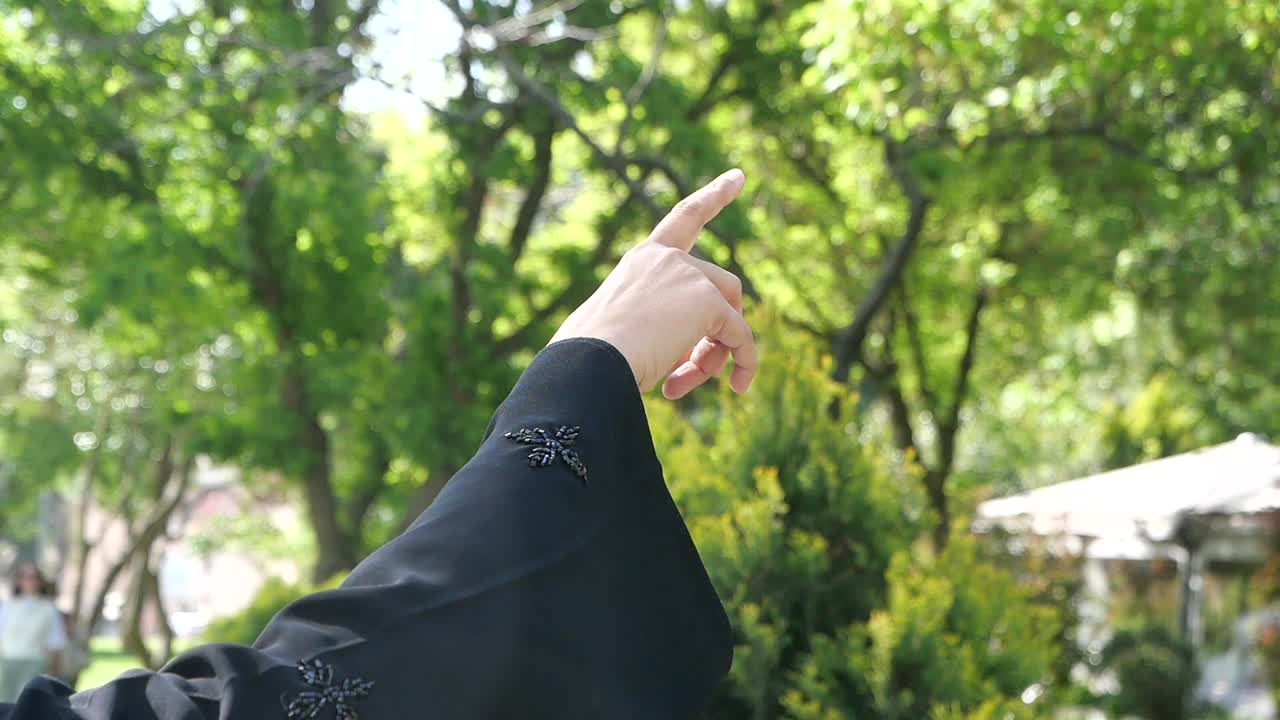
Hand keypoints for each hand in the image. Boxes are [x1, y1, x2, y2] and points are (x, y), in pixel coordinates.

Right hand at [550, 169, 755, 398]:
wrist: (589, 362)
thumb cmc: (592, 357)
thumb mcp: (625, 331)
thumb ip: (661, 327)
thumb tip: (691, 355)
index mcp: (643, 260)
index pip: (683, 219)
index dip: (713, 196)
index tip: (738, 176)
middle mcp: (668, 259)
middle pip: (721, 288)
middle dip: (716, 332)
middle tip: (692, 370)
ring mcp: (690, 276)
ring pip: (730, 314)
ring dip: (717, 354)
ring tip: (686, 383)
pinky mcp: (708, 302)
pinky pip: (740, 336)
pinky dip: (745, 362)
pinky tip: (738, 386)